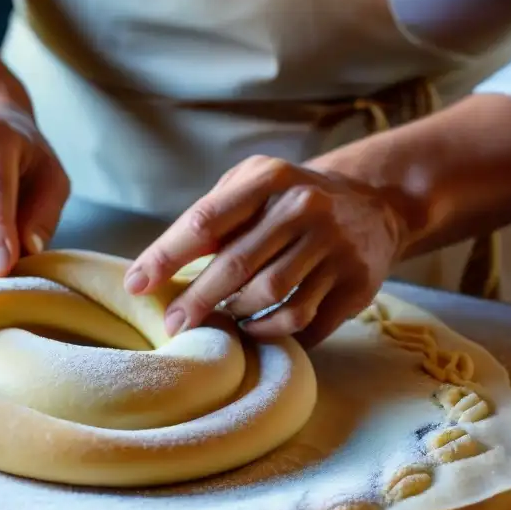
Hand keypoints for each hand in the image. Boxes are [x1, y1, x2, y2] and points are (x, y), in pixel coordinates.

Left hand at [124, 156, 409, 346]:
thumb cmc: (289, 199)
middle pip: (236, 265)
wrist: (374, 203)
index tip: (136, 285)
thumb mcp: (253, 183)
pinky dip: (269, 332)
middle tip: (172, 323)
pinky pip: (302, 320)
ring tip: (220, 319)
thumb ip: (211, 214)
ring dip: (235, 315)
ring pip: (270, 296)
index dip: (165, 256)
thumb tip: (158, 266)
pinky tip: (254, 329)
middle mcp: (305, 207)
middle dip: (196, 300)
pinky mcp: (356, 283)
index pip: (205, 221)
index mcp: (270, 178)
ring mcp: (335, 245)